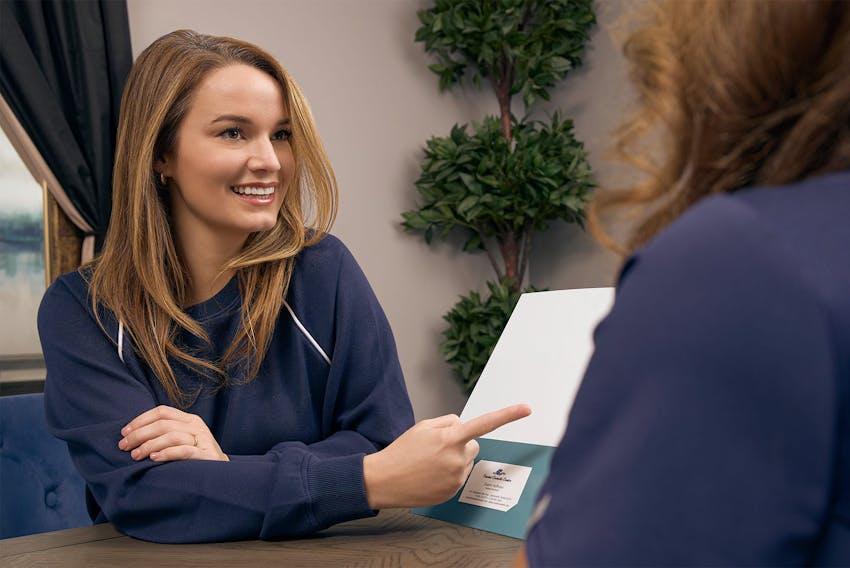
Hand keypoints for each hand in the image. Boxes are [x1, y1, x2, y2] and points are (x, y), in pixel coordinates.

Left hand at [118, 405, 228, 462]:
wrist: (221, 475)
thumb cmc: (194, 459)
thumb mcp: (182, 441)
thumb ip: (164, 434)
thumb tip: (132, 436)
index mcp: (189, 419)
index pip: (162, 411)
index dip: (141, 420)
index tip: (124, 432)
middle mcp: (196, 426)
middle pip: (163, 424)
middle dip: (139, 434)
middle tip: (124, 446)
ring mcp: (203, 439)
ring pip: (172, 435)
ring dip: (149, 445)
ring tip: (135, 455)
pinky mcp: (206, 455)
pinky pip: (184, 450)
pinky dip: (167, 453)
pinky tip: (154, 458)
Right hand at [363, 404, 530, 509]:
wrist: (384, 480)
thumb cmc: (402, 451)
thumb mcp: (423, 426)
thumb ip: (447, 423)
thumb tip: (463, 426)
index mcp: (450, 438)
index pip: (485, 423)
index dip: (508, 415)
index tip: (527, 409)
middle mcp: (457, 459)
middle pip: (473, 444)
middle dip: (460, 443)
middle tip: (436, 448)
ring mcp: (456, 478)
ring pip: (467, 461)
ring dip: (455, 459)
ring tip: (430, 463)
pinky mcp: (453, 491)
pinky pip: (460, 476)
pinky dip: (449, 474)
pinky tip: (431, 475)